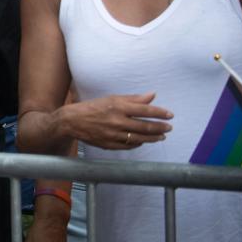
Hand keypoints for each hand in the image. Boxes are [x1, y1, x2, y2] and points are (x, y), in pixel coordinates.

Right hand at [55, 93, 171, 149]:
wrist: (71, 121)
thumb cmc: (92, 107)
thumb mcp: (111, 99)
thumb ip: (133, 99)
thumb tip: (152, 95)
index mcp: (118, 107)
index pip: (145, 110)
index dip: (159, 113)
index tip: (170, 115)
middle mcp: (117, 121)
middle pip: (145, 126)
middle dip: (160, 127)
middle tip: (169, 128)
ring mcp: (113, 134)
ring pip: (139, 138)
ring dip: (153, 138)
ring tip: (161, 136)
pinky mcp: (109, 144)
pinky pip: (129, 145)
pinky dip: (139, 143)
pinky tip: (144, 140)